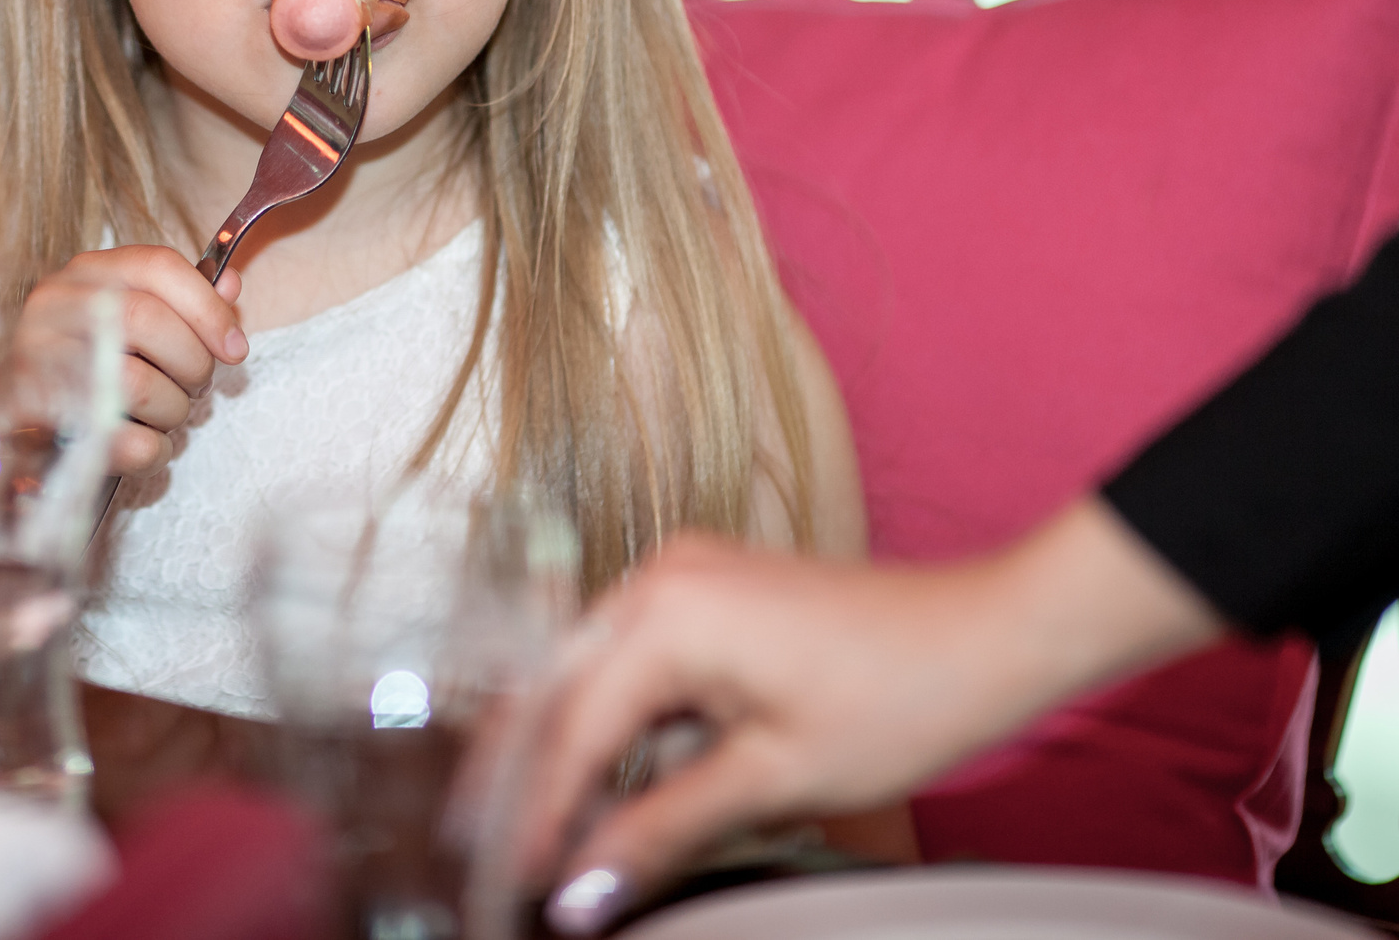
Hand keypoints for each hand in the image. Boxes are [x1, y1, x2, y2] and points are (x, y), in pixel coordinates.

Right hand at [23, 247, 246, 475]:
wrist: (14, 420)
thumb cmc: (89, 365)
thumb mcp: (134, 323)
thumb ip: (186, 302)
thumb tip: (230, 286)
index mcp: (86, 273)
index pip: (157, 266)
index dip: (208, 308)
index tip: (235, 349)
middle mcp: (54, 304)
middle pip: (148, 320)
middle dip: (192, 364)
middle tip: (196, 386)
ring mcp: (35, 358)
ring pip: (136, 384)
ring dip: (172, 411)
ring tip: (165, 414)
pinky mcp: (31, 417)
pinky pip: (122, 441)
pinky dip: (151, 450)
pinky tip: (143, 442)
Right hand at [479, 504, 1220, 933]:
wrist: (990, 633)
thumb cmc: (902, 695)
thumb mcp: (773, 781)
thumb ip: (661, 831)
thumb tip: (581, 892)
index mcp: (663, 616)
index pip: (568, 733)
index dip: (533, 818)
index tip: (512, 884)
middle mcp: (655, 582)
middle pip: (550, 693)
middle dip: (515, 780)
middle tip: (484, 858)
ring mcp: (678, 581)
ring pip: (582, 679)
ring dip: (560, 758)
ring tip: (535, 836)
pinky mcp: (704, 596)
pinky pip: (627, 665)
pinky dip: (609, 729)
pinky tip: (601, 789)